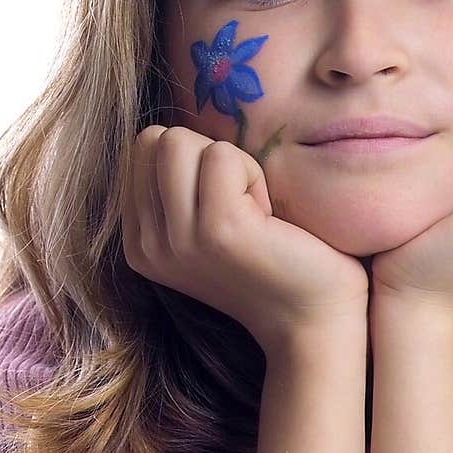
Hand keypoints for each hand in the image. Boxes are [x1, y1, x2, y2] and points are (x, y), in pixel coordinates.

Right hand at [122, 125, 369, 357]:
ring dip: (229, 164)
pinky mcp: (216, 230)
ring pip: (179, 141)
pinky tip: (267, 218)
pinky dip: (252, 174)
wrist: (312, 319)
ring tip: (252, 211)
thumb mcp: (203, 227)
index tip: (224, 206)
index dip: (192, 160)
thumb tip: (169, 132)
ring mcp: (179, 240)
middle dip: (205, 155)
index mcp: (139, 243)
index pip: (142, 149)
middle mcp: (148, 246)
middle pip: (155, 139)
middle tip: (240, 204)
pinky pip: (222, 155)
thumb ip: (176, 188)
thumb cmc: (272, 262)